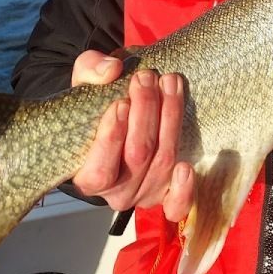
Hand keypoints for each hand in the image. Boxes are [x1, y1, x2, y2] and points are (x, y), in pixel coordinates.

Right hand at [70, 49, 193, 220]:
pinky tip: (187, 165)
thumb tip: (111, 70)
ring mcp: (146, 193)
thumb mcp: (84, 85)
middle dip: (145, 113)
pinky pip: (178, 203)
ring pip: (163, 160)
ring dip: (170, 119)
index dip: (111, 139)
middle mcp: (118, 193)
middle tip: (147, 78)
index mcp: (88, 177)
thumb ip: (90, 71)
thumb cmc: (96, 107)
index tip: (119, 103)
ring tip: (170, 83)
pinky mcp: (169, 192)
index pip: (100, 170)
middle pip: (138, 156)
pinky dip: (185, 188)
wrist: (115, 118)